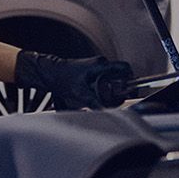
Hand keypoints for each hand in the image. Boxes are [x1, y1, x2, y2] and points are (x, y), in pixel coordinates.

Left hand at [13, 51, 135, 109]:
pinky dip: (102, 88)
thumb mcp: (80, 95)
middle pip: (120, 75)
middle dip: (119, 88)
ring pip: (111, 78)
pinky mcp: (90, 71)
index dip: (130, 78)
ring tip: (104, 99)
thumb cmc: (61, 79)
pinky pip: (102, 79)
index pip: (125, 68)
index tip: (129, 89)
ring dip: (110, 89)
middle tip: (116, 99)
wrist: (48, 73)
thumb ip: (94, 105)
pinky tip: (95, 97)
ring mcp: (95, 66)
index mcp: (102, 65)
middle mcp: (100, 63)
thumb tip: (104, 114)